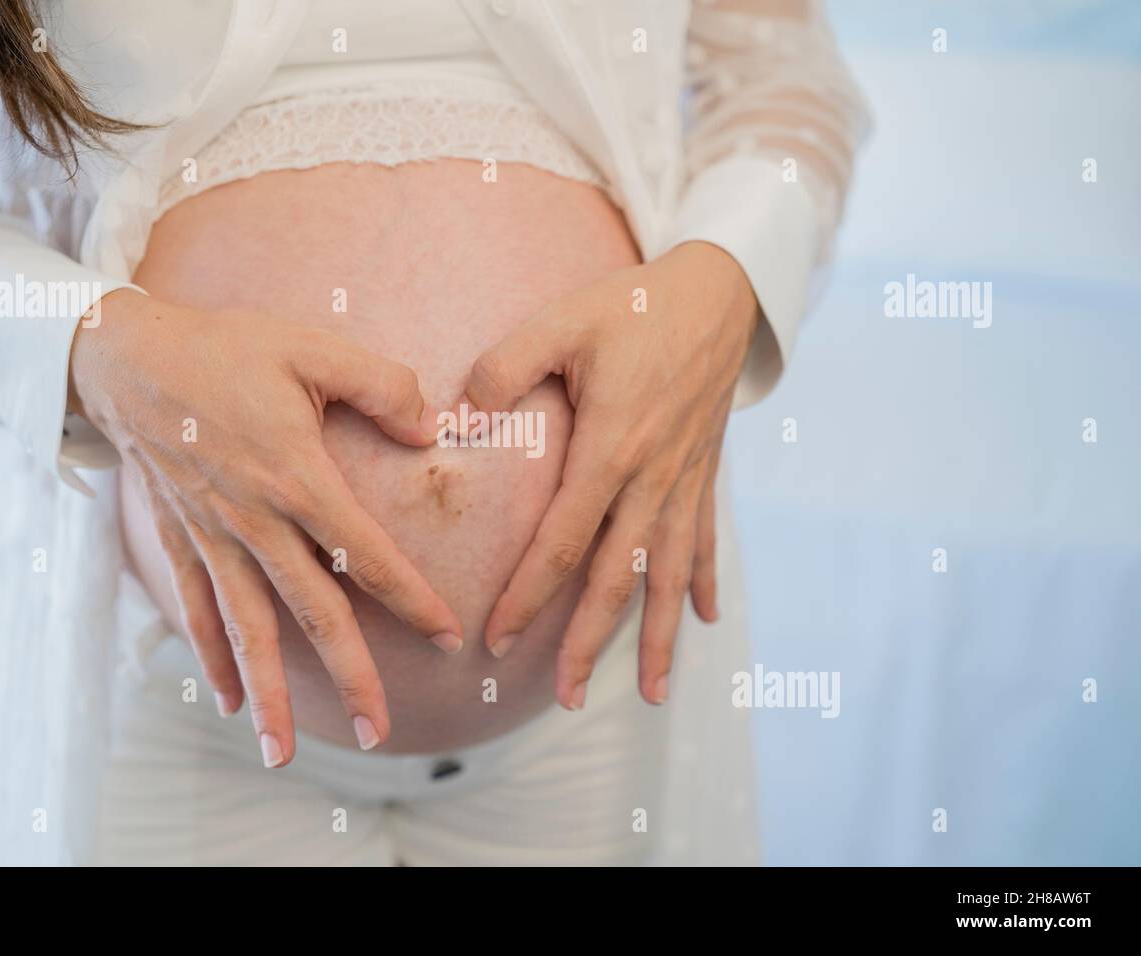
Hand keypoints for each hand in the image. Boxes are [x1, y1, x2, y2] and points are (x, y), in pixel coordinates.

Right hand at [70, 289, 462, 763]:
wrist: (127, 358)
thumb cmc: (226, 349)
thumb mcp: (312, 349)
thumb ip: (381, 385)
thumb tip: (430, 430)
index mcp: (297, 477)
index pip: (365, 555)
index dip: (410, 599)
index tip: (446, 637)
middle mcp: (256, 521)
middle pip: (312, 612)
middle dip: (350, 675)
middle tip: (379, 731)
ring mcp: (213, 537)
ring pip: (248, 629)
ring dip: (268, 693)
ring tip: (281, 753)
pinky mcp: (181, 539)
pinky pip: (198, 610)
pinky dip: (212, 657)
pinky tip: (227, 701)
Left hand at [460, 242, 757, 707]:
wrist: (720, 291)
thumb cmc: (636, 305)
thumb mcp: (564, 320)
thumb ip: (506, 364)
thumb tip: (460, 412)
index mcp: (612, 449)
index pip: (563, 541)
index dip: (529, 595)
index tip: (497, 639)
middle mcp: (653, 479)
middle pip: (618, 579)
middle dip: (589, 642)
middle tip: (564, 696)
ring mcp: (686, 482)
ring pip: (670, 577)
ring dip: (657, 638)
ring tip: (649, 692)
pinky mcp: (705, 474)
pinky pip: (706, 542)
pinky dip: (705, 584)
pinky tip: (706, 621)